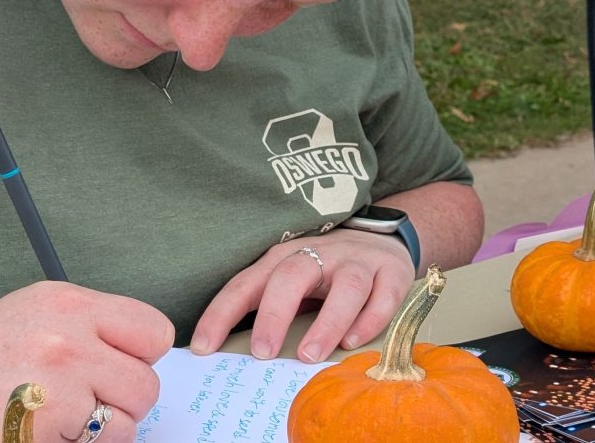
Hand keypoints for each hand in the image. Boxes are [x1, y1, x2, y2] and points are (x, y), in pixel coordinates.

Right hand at [0, 281, 173, 441]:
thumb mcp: (35, 316)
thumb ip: (90, 326)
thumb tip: (141, 354)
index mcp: (68, 304)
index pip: (153, 332)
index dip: (140, 356)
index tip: (117, 366)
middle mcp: (67, 339)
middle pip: (145, 385)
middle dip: (121, 402)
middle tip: (85, 403)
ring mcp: (58, 386)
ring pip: (127, 424)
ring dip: (102, 432)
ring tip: (62, 422)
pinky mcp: (48, 427)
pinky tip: (47, 434)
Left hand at [189, 230, 414, 364]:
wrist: (384, 238)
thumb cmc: (326, 269)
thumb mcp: (292, 279)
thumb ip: (268, 306)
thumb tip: (231, 353)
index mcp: (284, 258)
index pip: (246, 284)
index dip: (222, 313)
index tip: (203, 347)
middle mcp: (320, 255)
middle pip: (292, 276)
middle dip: (274, 314)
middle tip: (262, 354)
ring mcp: (358, 262)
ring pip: (345, 286)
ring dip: (327, 322)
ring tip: (309, 355)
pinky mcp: (391, 273)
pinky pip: (383, 295)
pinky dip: (369, 320)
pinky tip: (352, 343)